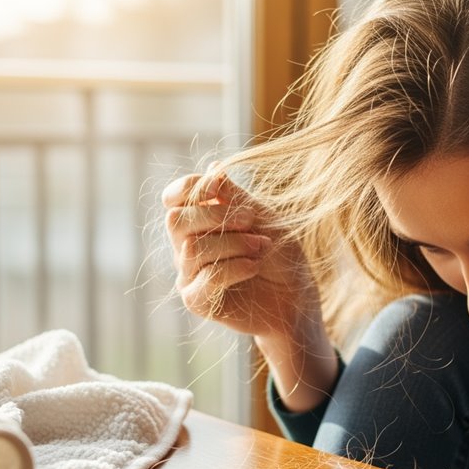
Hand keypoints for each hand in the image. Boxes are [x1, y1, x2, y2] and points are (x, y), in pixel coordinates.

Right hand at [161, 167, 322, 344]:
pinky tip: (255, 266)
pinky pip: (206, 277)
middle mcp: (186, 245)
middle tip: (251, 221)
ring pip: (193, 248)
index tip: (217, 186)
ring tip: (262, 247)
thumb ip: (235, 198)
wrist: (295, 297)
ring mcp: (188, 274)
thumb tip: (213, 168)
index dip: (187, 188)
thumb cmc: (280, 255)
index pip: (173, 199)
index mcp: (199, 221)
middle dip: (215, 217)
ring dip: (234, 244)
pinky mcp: (196, 300)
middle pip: (175, 220)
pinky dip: (235, 267)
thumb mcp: (263, 219)